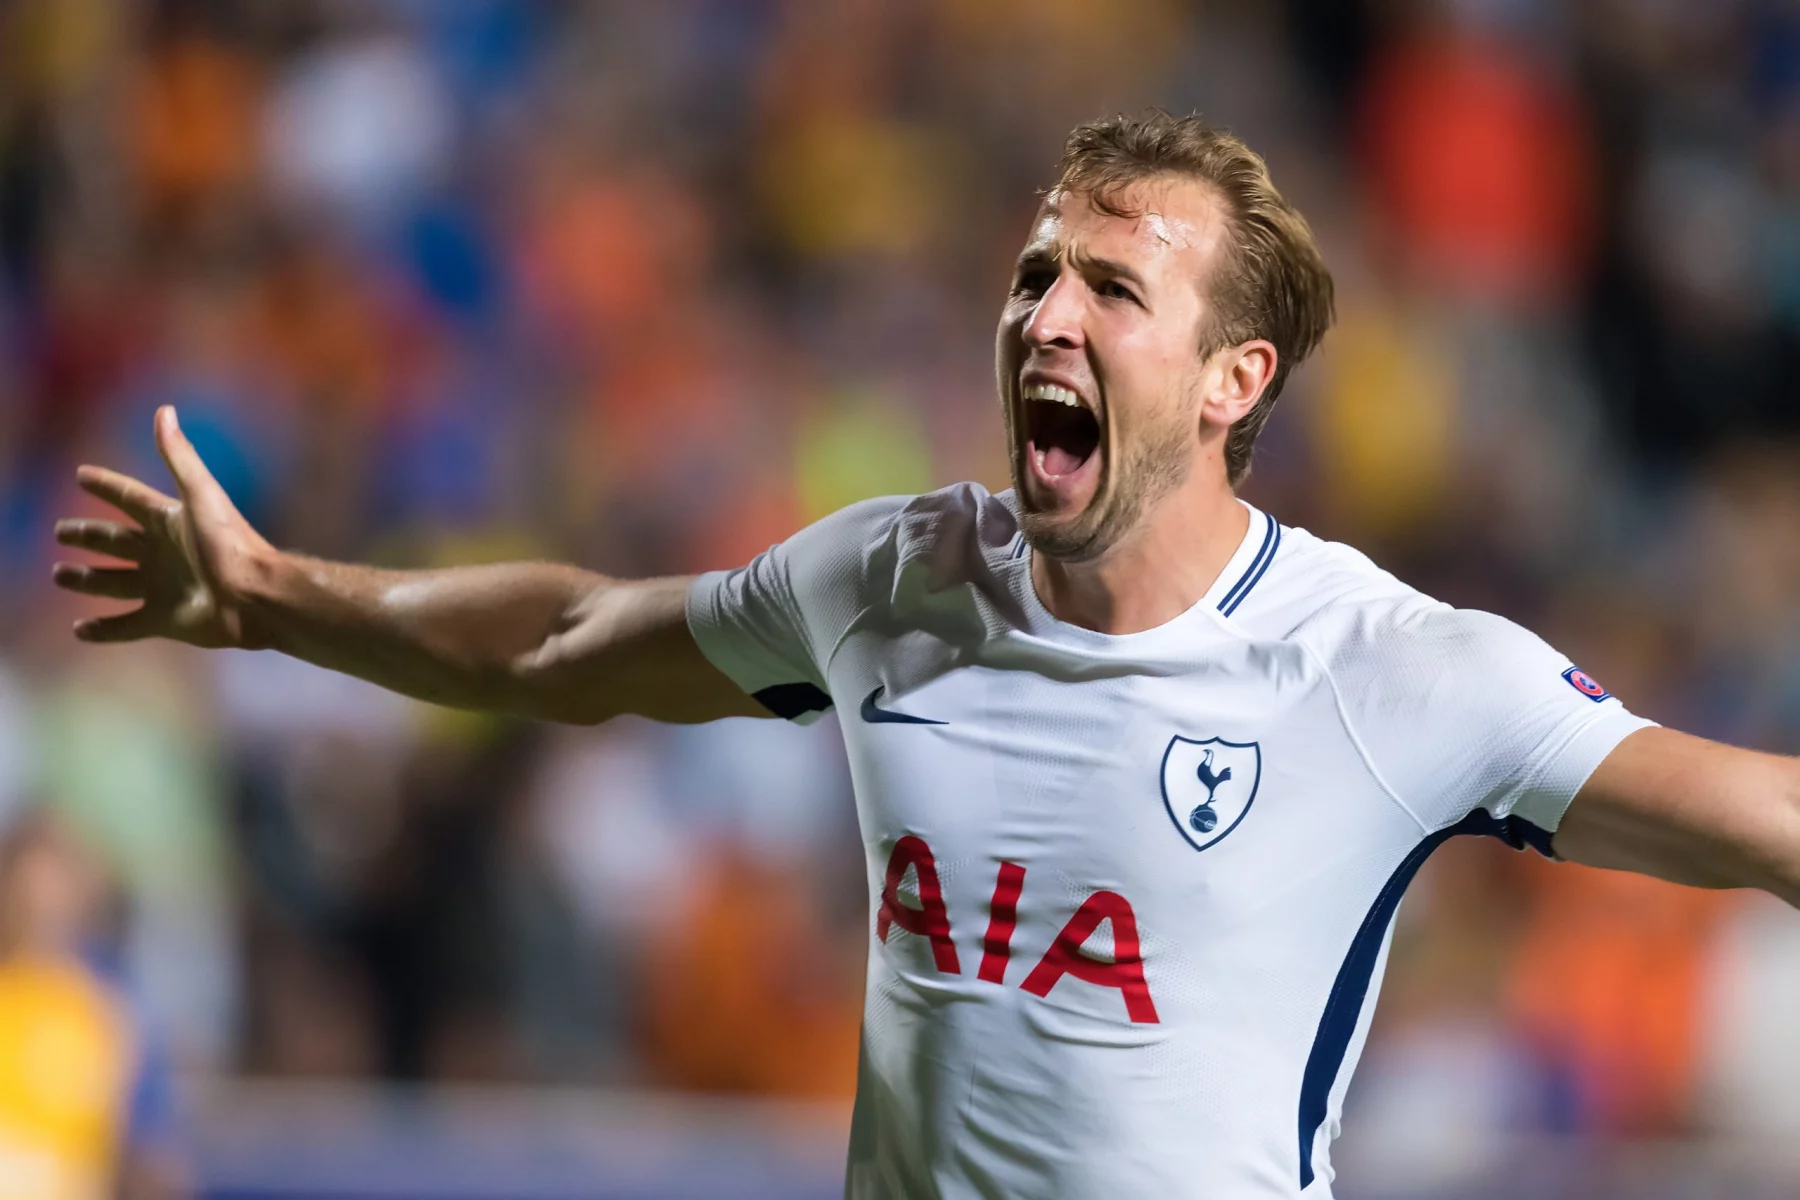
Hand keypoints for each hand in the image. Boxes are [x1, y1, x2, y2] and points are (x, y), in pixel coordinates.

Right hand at [52, 406, 275, 648]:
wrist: (255, 596)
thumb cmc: (229, 543)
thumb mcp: (201, 494)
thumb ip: (180, 456)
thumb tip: (164, 410)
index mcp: (170, 521)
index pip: (130, 498)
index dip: (107, 486)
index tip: (82, 475)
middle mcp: (163, 553)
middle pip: (115, 542)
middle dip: (87, 536)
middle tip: (59, 532)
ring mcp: (162, 588)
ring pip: (113, 583)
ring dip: (87, 580)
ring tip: (60, 575)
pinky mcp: (164, 620)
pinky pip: (125, 625)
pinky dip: (102, 629)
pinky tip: (78, 629)